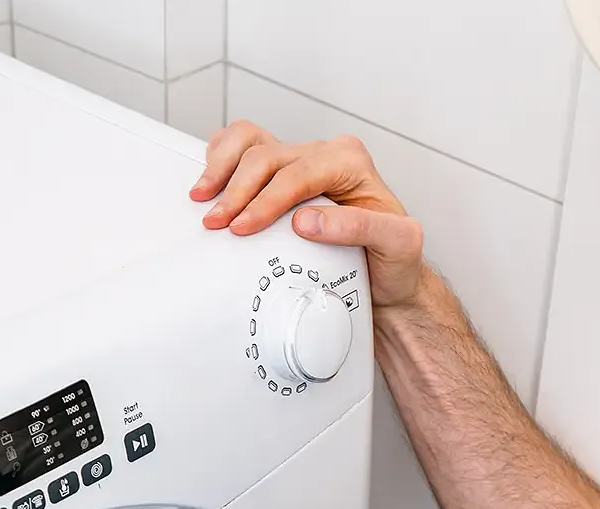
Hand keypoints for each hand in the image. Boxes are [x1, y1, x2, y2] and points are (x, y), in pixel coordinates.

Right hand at [190, 121, 427, 307]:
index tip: (243, 227)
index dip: (265, 200)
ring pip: (250, 142)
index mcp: (351, 163)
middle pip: (267, 156)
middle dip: (238, 190)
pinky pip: (243, 147)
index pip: (297, 173)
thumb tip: (305, 220)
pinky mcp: (281, 173)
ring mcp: (300, 160)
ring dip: (221, 168)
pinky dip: (221, 158)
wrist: (387, 276)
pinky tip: (211, 184)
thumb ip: (359, 227)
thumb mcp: (397, 246)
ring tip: (202, 199)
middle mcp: (324, 155)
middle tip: (217, 224)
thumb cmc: (393, 261)